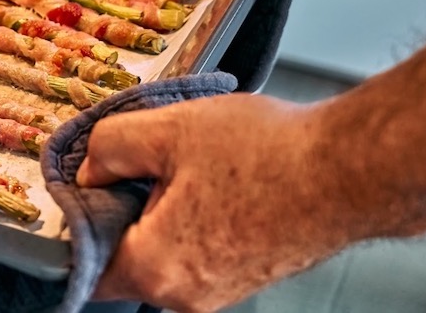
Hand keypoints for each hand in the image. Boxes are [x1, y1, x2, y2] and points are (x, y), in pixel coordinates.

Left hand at [76, 94, 349, 311]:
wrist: (348, 169)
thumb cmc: (267, 153)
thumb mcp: (166, 130)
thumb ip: (108, 149)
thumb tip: (88, 170)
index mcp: (156, 268)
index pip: (85, 270)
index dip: (77, 226)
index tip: (85, 193)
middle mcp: (187, 295)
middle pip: (125, 258)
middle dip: (123, 211)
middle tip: (139, 164)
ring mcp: (220, 290)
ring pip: (163, 253)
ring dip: (160, 212)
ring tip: (184, 167)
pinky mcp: (245, 275)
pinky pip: (197, 252)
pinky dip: (191, 220)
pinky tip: (211, 181)